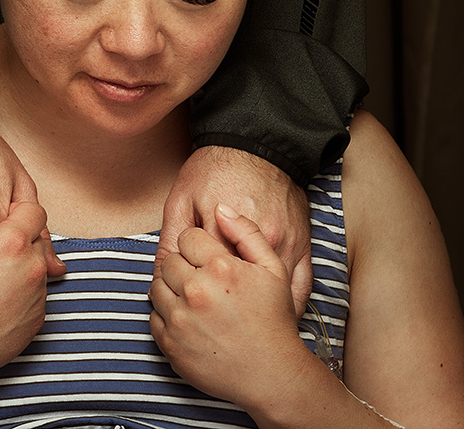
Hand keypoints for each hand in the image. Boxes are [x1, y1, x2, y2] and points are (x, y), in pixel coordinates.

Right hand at [0, 161, 53, 402]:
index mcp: (11, 242)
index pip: (33, 212)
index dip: (17, 211)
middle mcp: (31, 270)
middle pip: (35, 241)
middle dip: (17, 239)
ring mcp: (36, 299)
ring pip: (35, 271)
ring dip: (18, 268)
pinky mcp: (34, 325)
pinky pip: (34, 299)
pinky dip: (18, 295)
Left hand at [150, 205, 310, 408]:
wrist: (271, 374)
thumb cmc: (274, 320)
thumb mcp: (273, 269)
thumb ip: (247, 233)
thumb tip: (222, 207)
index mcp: (221, 268)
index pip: (187, 238)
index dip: (198, 245)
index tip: (207, 256)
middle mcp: (196, 291)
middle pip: (170, 261)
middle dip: (183, 265)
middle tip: (202, 278)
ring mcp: (180, 319)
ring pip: (157, 286)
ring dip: (171, 288)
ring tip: (195, 298)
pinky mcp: (170, 344)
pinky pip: (154, 317)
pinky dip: (166, 315)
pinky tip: (188, 318)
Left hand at [156, 146, 311, 315]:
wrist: (259, 147)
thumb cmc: (216, 170)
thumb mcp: (182, 197)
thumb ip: (171, 236)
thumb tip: (159, 271)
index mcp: (222, 234)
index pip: (200, 277)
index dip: (190, 286)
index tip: (188, 293)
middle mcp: (256, 247)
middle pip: (234, 292)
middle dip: (219, 304)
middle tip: (211, 311)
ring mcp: (285, 249)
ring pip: (272, 298)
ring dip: (254, 312)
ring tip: (237, 316)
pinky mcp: (305, 250)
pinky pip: (301, 294)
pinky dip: (289, 310)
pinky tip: (273, 315)